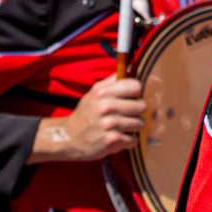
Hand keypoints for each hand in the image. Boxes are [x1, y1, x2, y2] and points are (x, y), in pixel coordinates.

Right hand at [30, 76, 145, 163]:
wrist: (69, 138)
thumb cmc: (86, 114)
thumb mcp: (94, 93)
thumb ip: (112, 82)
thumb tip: (129, 70)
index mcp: (102, 93)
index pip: (135, 86)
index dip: (136, 93)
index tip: (131, 98)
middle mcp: (106, 107)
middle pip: (141, 106)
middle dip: (136, 112)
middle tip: (126, 115)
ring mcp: (110, 124)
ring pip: (140, 123)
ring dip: (133, 127)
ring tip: (120, 127)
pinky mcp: (112, 140)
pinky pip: (134, 140)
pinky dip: (128, 141)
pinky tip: (117, 138)